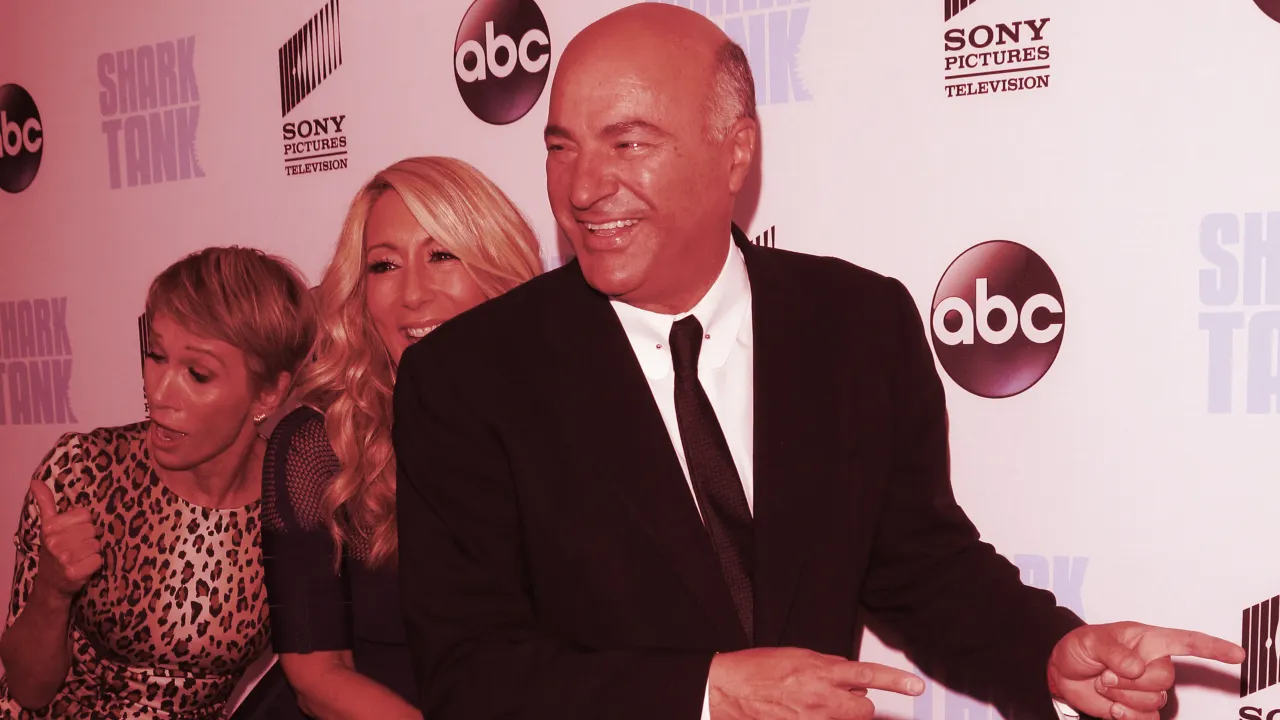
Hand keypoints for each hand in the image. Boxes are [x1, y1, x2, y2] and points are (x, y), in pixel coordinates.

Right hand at [29, 479, 101, 598]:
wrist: (50, 584)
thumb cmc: (54, 551)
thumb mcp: (48, 526)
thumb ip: (46, 503)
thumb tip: (36, 481)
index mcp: (50, 527)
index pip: (85, 514)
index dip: (83, 524)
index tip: (72, 533)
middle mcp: (55, 541)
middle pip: (93, 529)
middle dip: (88, 538)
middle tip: (76, 547)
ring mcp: (64, 557)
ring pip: (97, 544)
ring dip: (92, 551)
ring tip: (79, 557)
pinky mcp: (75, 572)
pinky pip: (99, 559)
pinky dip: (95, 564)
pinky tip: (83, 567)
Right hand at [708, 647, 924, 719]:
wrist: (729, 690)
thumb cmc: (757, 669)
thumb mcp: (797, 656)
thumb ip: (827, 664)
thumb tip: (846, 671)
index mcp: (820, 671)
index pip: (869, 674)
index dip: (896, 681)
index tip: (915, 686)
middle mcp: (821, 697)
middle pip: (864, 707)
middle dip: (859, 702)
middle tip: (841, 696)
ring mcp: (813, 719)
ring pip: (849, 719)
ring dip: (841, 713)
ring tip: (819, 704)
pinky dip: (823, 719)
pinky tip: (805, 710)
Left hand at [1048, 621, 1245, 719]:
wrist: (1063, 674)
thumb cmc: (1081, 648)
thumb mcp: (1091, 640)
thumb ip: (1114, 651)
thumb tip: (1136, 667)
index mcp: (1149, 640)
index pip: (1187, 642)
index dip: (1214, 648)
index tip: (1237, 654)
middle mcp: (1154, 664)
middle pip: (1165, 678)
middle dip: (1131, 680)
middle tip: (1106, 674)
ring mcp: (1149, 689)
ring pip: (1154, 700)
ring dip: (1123, 696)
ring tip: (1105, 684)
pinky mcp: (1140, 709)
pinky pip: (1146, 718)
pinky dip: (1125, 714)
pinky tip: (1112, 705)